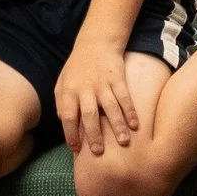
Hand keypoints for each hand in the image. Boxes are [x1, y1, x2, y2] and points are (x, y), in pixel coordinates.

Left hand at [56, 40, 137, 154]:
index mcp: (69, 91)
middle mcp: (85, 88)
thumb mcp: (62, 81)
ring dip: (117, 125)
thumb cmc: (77, 67)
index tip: (76, 150)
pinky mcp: (118, 78)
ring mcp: (103, 83)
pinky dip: (131, 111)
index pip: (68, 116)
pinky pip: (125, 97)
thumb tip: (62, 122)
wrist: (95, 43)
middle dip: (94, 135)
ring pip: (110, 107)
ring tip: (123, 142)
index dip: (71, 133)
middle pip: (89, 114)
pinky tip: (136, 125)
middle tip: (99, 152)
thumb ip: (61, 101)